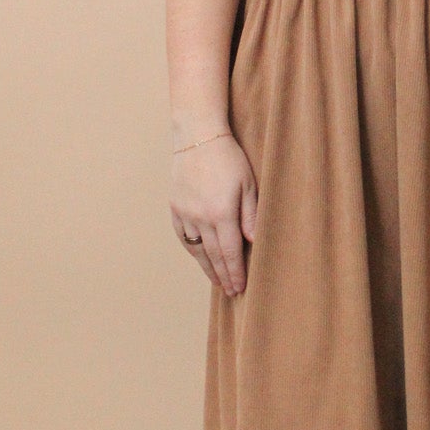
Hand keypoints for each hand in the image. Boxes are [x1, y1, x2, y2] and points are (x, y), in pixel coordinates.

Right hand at [169, 132, 257, 296]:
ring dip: (207, 268)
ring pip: (197, 250)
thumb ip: (251, 215)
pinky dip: (193, 250)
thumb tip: (254, 242)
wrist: (197, 137)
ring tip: (217, 281)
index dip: (235, 272)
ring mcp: (185, 214)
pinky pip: (184, 236)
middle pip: (213, 255)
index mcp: (222, 213)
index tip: (240, 287)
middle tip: (231, 291)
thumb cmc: (228, 157)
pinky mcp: (175, 208)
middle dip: (224, 275)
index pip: (229, 252)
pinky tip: (200, 258)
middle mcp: (201, 218)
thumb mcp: (248, 184)